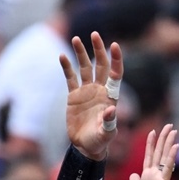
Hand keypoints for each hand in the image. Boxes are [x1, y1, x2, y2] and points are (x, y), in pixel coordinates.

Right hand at [59, 32, 123, 160]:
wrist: (85, 146)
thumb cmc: (100, 141)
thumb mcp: (106, 134)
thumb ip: (109, 123)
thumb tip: (111, 109)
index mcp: (111, 96)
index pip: (116, 74)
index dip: (116, 59)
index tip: (114, 45)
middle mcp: (100, 90)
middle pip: (101, 65)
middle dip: (99, 50)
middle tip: (95, 34)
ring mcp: (86, 91)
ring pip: (84, 68)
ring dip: (81, 53)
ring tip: (77, 39)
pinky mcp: (74, 96)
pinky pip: (70, 78)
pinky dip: (67, 67)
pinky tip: (62, 56)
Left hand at [130, 125, 178, 179]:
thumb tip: (133, 175)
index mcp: (146, 177)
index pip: (149, 156)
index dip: (151, 144)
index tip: (153, 132)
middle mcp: (154, 175)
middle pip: (159, 152)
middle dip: (163, 138)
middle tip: (169, 126)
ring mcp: (160, 177)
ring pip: (164, 156)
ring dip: (168, 143)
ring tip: (173, 131)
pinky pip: (167, 167)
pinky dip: (171, 157)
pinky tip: (175, 146)